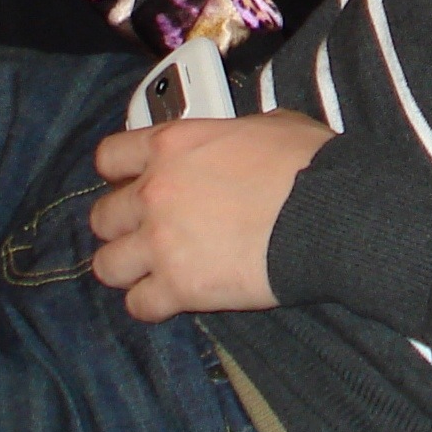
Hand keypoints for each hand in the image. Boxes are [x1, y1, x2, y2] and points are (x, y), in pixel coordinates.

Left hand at [90, 111, 332, 321]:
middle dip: (122, 226)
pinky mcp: (178, 288)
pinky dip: (152, 305)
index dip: (119, 173)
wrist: (328, 214)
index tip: (132, 183)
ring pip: (107, 266)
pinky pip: (138, 306)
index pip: (109, 157)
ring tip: (152, 272)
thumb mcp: (269, 125)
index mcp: (173, 145)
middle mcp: (155, 192)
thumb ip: (234, 134)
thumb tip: (240, 143)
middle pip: (102, 217)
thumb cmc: (307, 164)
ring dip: (128, 269)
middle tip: (149, 232)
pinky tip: (173, 299)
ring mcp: (161, 242)